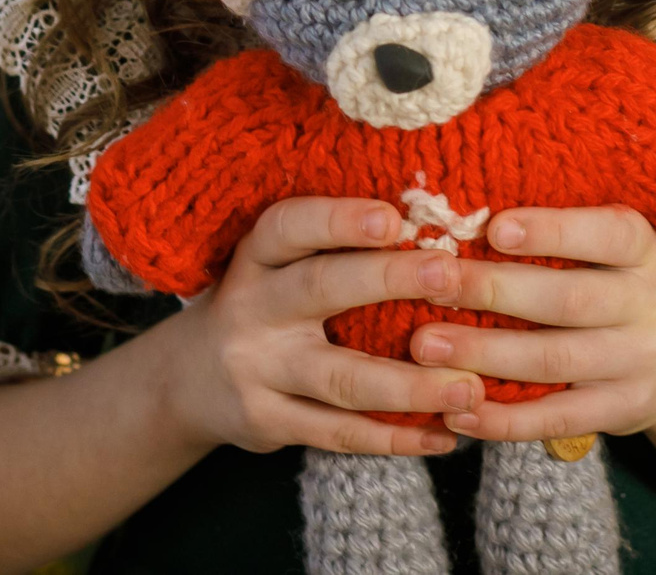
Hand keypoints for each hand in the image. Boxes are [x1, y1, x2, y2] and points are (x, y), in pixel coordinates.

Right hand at [156, 197, 481, 459]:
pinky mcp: (267, 423)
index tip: (393, 218)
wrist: (185, 381)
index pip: (288, 227)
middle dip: (389, 280)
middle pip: (319, 289)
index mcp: (256, 258)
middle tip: (452, 277)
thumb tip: (435, 224)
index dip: (337, 219)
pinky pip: (339, 434)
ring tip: (470, 386)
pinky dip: (395, 437)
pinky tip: (444, 434)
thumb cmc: (262, 305)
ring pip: (341, 380)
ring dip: (412, 385)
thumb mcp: (275, 268)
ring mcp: (256, 371)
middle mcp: (250, 309)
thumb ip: (332, 249)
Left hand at [408, 205, 655, 444]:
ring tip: (424, 347)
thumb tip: (463, 217)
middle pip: (566, 299)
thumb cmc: (618, 284)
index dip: (550, 231)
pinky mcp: (622, 411)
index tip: (493, 227)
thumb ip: (558, 236)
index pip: (602, 235)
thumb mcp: (611, 250)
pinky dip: (503, 419)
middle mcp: (649, 304)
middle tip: (431, 283)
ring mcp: (639, 363)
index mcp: (643, 249)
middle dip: (492, 291)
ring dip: (483, 354)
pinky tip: (456, 411)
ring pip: (553, 360)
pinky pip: (556, 418)